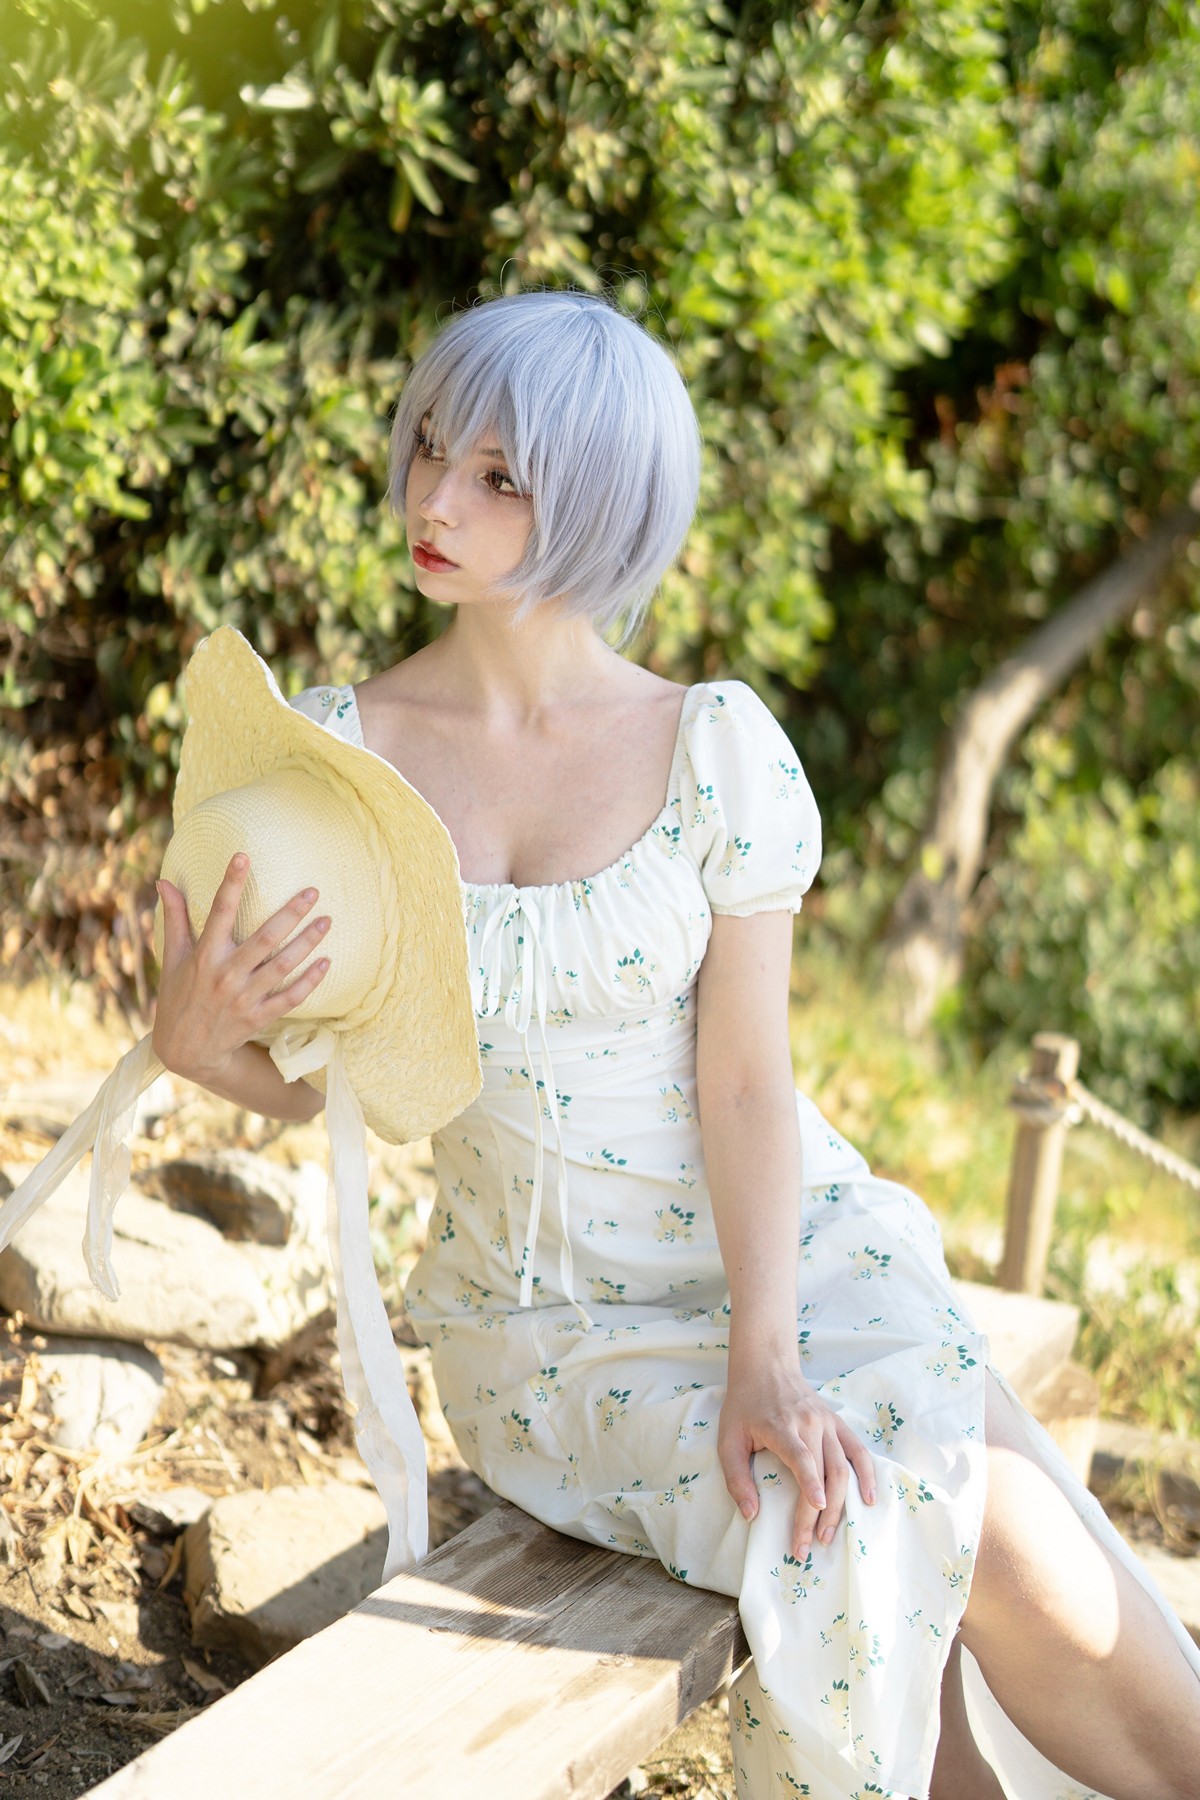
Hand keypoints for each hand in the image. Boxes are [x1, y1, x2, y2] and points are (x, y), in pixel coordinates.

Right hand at [152, 852, 331, 1084]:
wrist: (185, 1051)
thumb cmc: (179, 997)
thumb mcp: (173, 958)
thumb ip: (175, 918)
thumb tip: (164, 881)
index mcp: (204, 955)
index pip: (218, 911)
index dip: (231, 883)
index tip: (244, 856)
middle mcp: (225, 974)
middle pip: (264, 938)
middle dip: (291, 913)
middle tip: (313, 891)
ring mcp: (243, 998)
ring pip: (283, 966)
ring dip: (308, 943)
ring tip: (327, 921)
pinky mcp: (257, 1017)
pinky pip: (290, 998)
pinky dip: (310, 981)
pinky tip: (326, 963)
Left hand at [718, 1359, 875, 1559]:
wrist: (767, 1367)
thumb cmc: (744, 1407)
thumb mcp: (728, 1439)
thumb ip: (736, 1478)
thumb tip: (751, 1514)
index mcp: (781, 1425)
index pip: (801, 1456)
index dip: (810, 1482)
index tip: (816, 1507)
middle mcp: (809, 1423)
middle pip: (823, 1471)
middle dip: (819, 1513)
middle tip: (809, 1545)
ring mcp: (827, 1422)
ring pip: (843, 1466)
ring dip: (841, 1503)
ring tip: (829, 1534)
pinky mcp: (837, 1423)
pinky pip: (858, 1451)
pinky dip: (867, 1474)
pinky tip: (868, 1499)